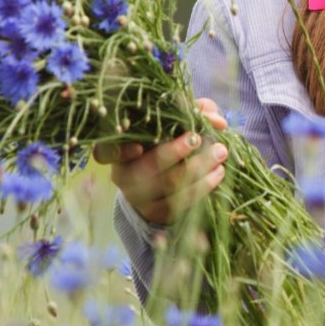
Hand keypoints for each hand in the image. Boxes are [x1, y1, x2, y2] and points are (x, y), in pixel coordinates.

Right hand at [92, 97, 229, 224]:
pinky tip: (218, 173)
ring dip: (198, 167)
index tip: (138, 147)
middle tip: (200, 138)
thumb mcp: (176, 121)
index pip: (104, 153)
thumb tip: (216, 120)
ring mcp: (138, 197)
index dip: (118, 152)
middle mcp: (122, 174)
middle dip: (175, 151)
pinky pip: (180, 202)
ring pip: (168, 184)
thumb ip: (194, 112)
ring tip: (220, 152)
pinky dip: (203, 186)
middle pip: (146, 167)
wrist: (164, 185)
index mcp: (118, 148)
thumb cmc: (168, 141)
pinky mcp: (156, 213)